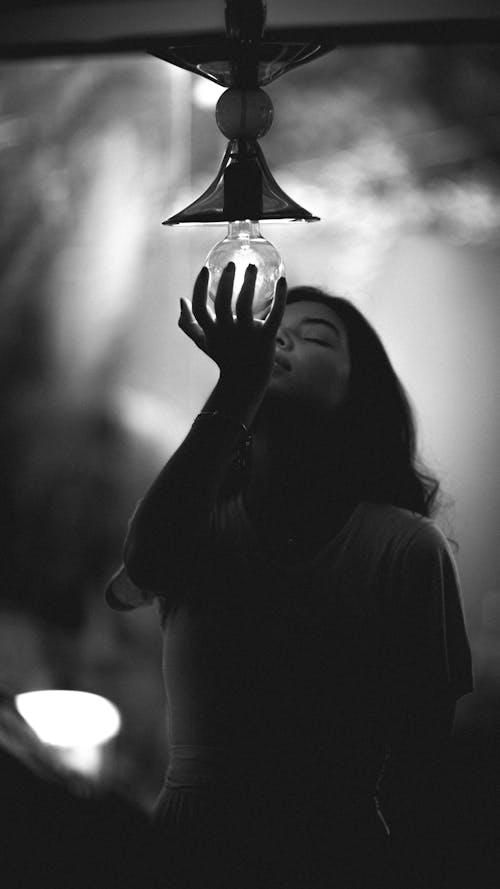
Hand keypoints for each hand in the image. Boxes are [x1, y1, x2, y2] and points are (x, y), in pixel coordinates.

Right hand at [178, 262, 287, 391]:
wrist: (246, 380)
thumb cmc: (224, 356)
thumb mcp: (203, 341)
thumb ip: (188, 323)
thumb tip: (181, 300)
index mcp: (212, 331)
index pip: (199, 307)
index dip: (200, 287)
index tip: (206, 269)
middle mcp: (227, 332)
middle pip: (223, 302)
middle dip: (226, 280)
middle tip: (232, 264)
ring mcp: (247, 335)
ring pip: (246, 305)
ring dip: (249, 282)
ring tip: (252, 267)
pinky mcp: (266, 338)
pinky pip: (275, 315)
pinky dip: (280, 297)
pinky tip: (282, 280)